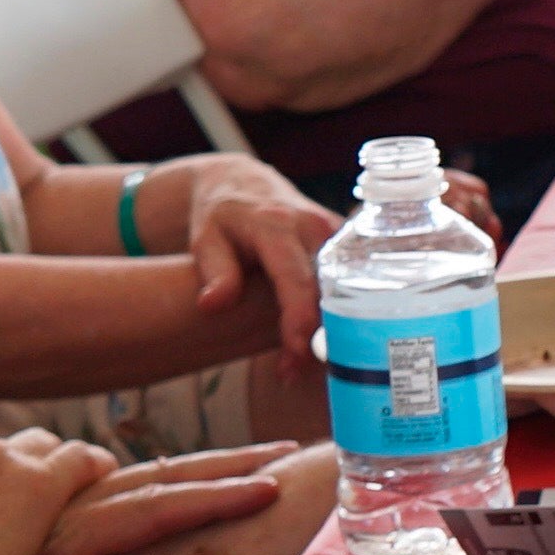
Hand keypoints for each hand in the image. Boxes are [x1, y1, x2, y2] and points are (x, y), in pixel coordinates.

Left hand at [145, 157, 331, 349]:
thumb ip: (213, 270)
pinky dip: (336, 317)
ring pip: (345, 291)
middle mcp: (313, 225)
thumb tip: (213, 304)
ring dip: (328, 331)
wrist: (243, 183)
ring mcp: (335, 234)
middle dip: (317, 336)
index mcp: (275, 223)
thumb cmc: (221, 216)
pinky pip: (349, 284)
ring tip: (299, 366)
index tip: (296, 354)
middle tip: (292, 372)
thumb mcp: (204, 238)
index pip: (295, 278)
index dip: (300, 318)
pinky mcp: (345, 244)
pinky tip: (316, 344)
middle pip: (329, 290)